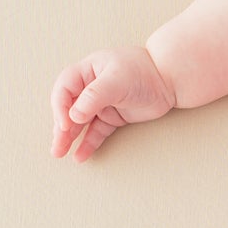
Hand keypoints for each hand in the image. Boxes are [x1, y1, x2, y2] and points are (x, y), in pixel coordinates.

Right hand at [50, 45, 176, 162]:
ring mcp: (101, 104)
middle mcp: (90, 87)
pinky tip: (80, 156)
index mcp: (87, 72)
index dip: (61, 108)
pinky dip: (88, 143)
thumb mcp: (117, 80)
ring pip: (80, 123)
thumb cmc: (144, 71)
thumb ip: (93, 97)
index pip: (64, 90)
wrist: (170, 80)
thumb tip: (73, 116)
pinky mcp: (113, 117)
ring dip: (70, 138)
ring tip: (60, 153)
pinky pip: (97, 132)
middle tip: (57, 147)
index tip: (65, 124)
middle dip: (61, 128)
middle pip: (69, 109)